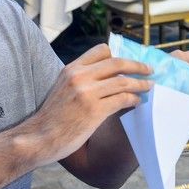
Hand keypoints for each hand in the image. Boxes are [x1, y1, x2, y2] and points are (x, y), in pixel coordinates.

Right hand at [31, 44, 152, 162]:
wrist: (39, 138)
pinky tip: (137, 102)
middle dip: (137, 66)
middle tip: (150, 70)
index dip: (118, 55)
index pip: (101, 51)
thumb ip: (79, 80)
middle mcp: (79, 77)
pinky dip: (133, 99)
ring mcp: (86, 93)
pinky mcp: (94, 111)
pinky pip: (121, 99)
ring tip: (149, 87)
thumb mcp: (61, 89)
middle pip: (117, 63)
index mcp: (71, 69)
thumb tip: (103, 79)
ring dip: (140, 83)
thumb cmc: (51, 118)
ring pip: (122, 81)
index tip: (129, 62)